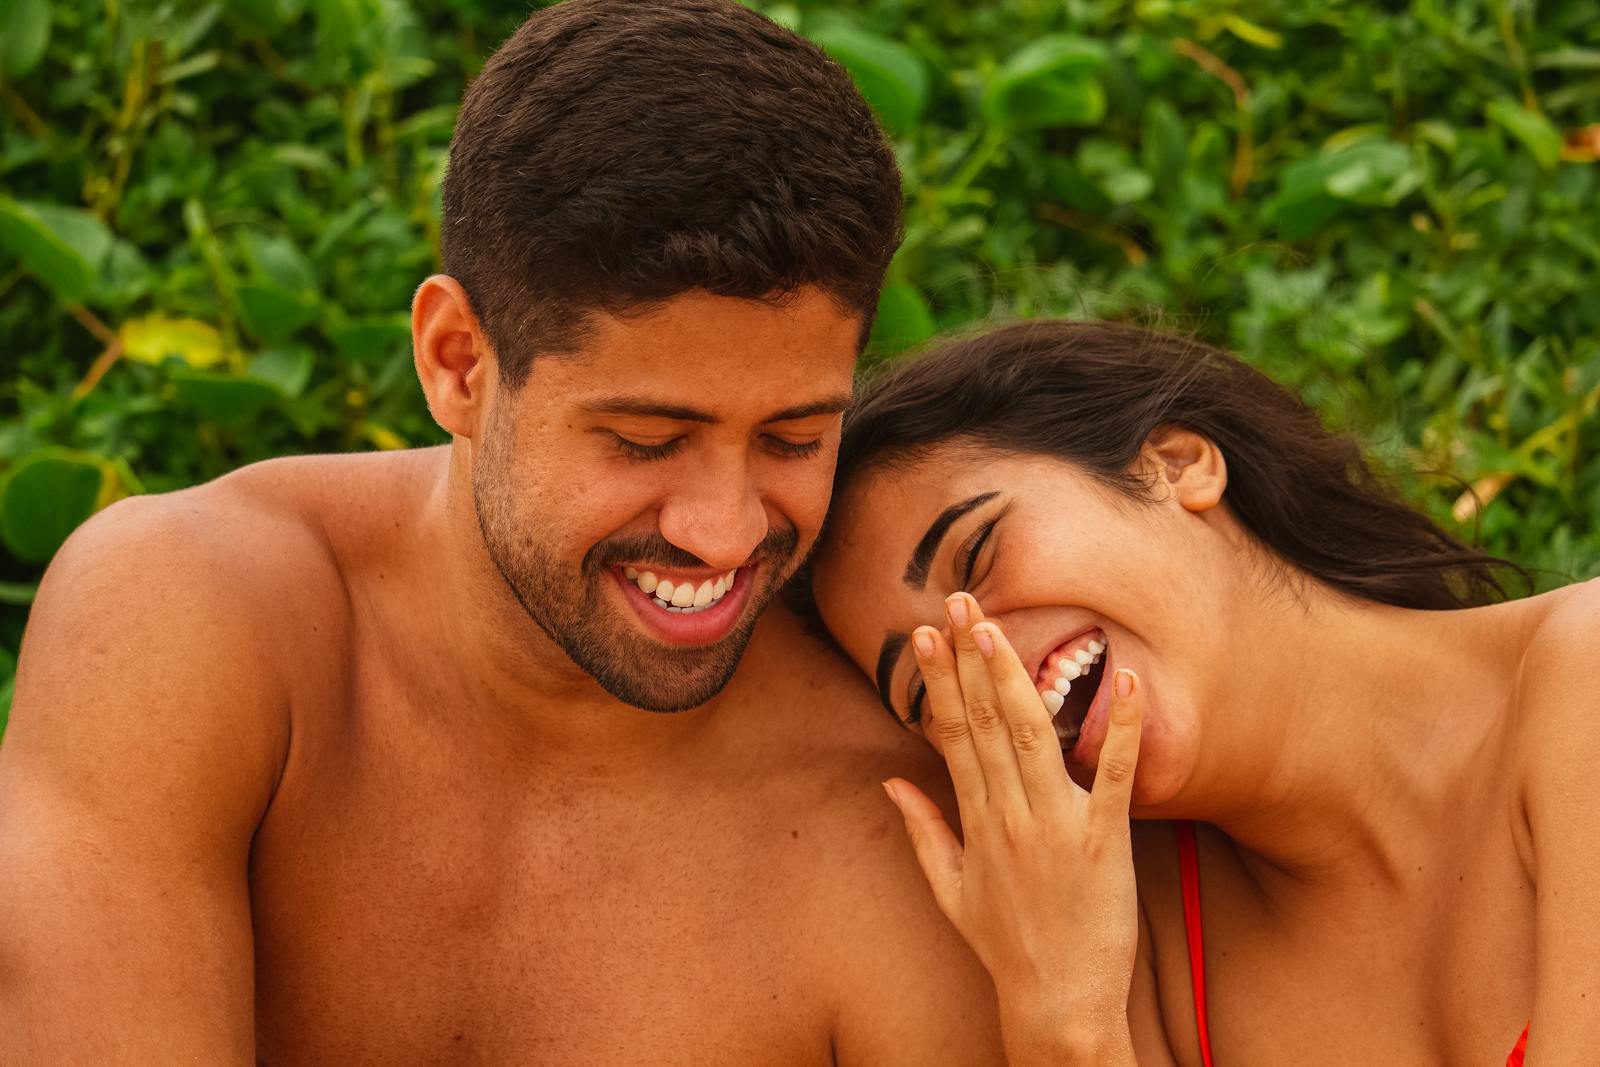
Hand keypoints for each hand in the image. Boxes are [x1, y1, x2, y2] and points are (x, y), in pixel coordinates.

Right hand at [881, 593, 1142, 1065]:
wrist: (1058, 1006)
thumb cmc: (1006, 949)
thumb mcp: (949, 891)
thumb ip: (922, 831)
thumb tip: (890, 781)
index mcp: (975, 822)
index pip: (952, 734)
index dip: (937, 681)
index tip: (921, 634)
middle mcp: (1010, 815)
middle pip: (984, 722)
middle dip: (968, 658)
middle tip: (957, 602)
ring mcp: (1056, 827)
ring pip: (1030, 736)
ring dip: (1014, 677)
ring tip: (998, 627)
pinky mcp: (1105, 843)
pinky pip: (1112, 775)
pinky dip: (1119, 727)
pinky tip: (1124, 678)